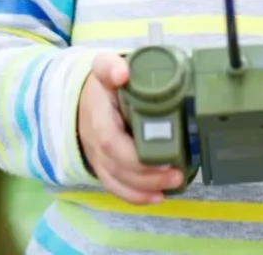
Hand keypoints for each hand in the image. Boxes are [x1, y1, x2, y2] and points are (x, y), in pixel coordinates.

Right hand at [77, 52, 183, 204]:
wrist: (85, 97)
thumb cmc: (105, 83)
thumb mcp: (104, 66)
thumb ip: (110, 66)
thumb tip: (122, 73)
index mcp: (98, 113)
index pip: (109, 137)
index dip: (130, 151)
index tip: (159, 152)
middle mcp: (94, 138)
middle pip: (117, 162)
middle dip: (146, 171)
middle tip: (176, 171)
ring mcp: (97, 155)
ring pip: (117, 178)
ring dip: (145, 186)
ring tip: (175, 182)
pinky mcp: (103, 166)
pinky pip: (115, 186)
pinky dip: (136, 196)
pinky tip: (157, 197)